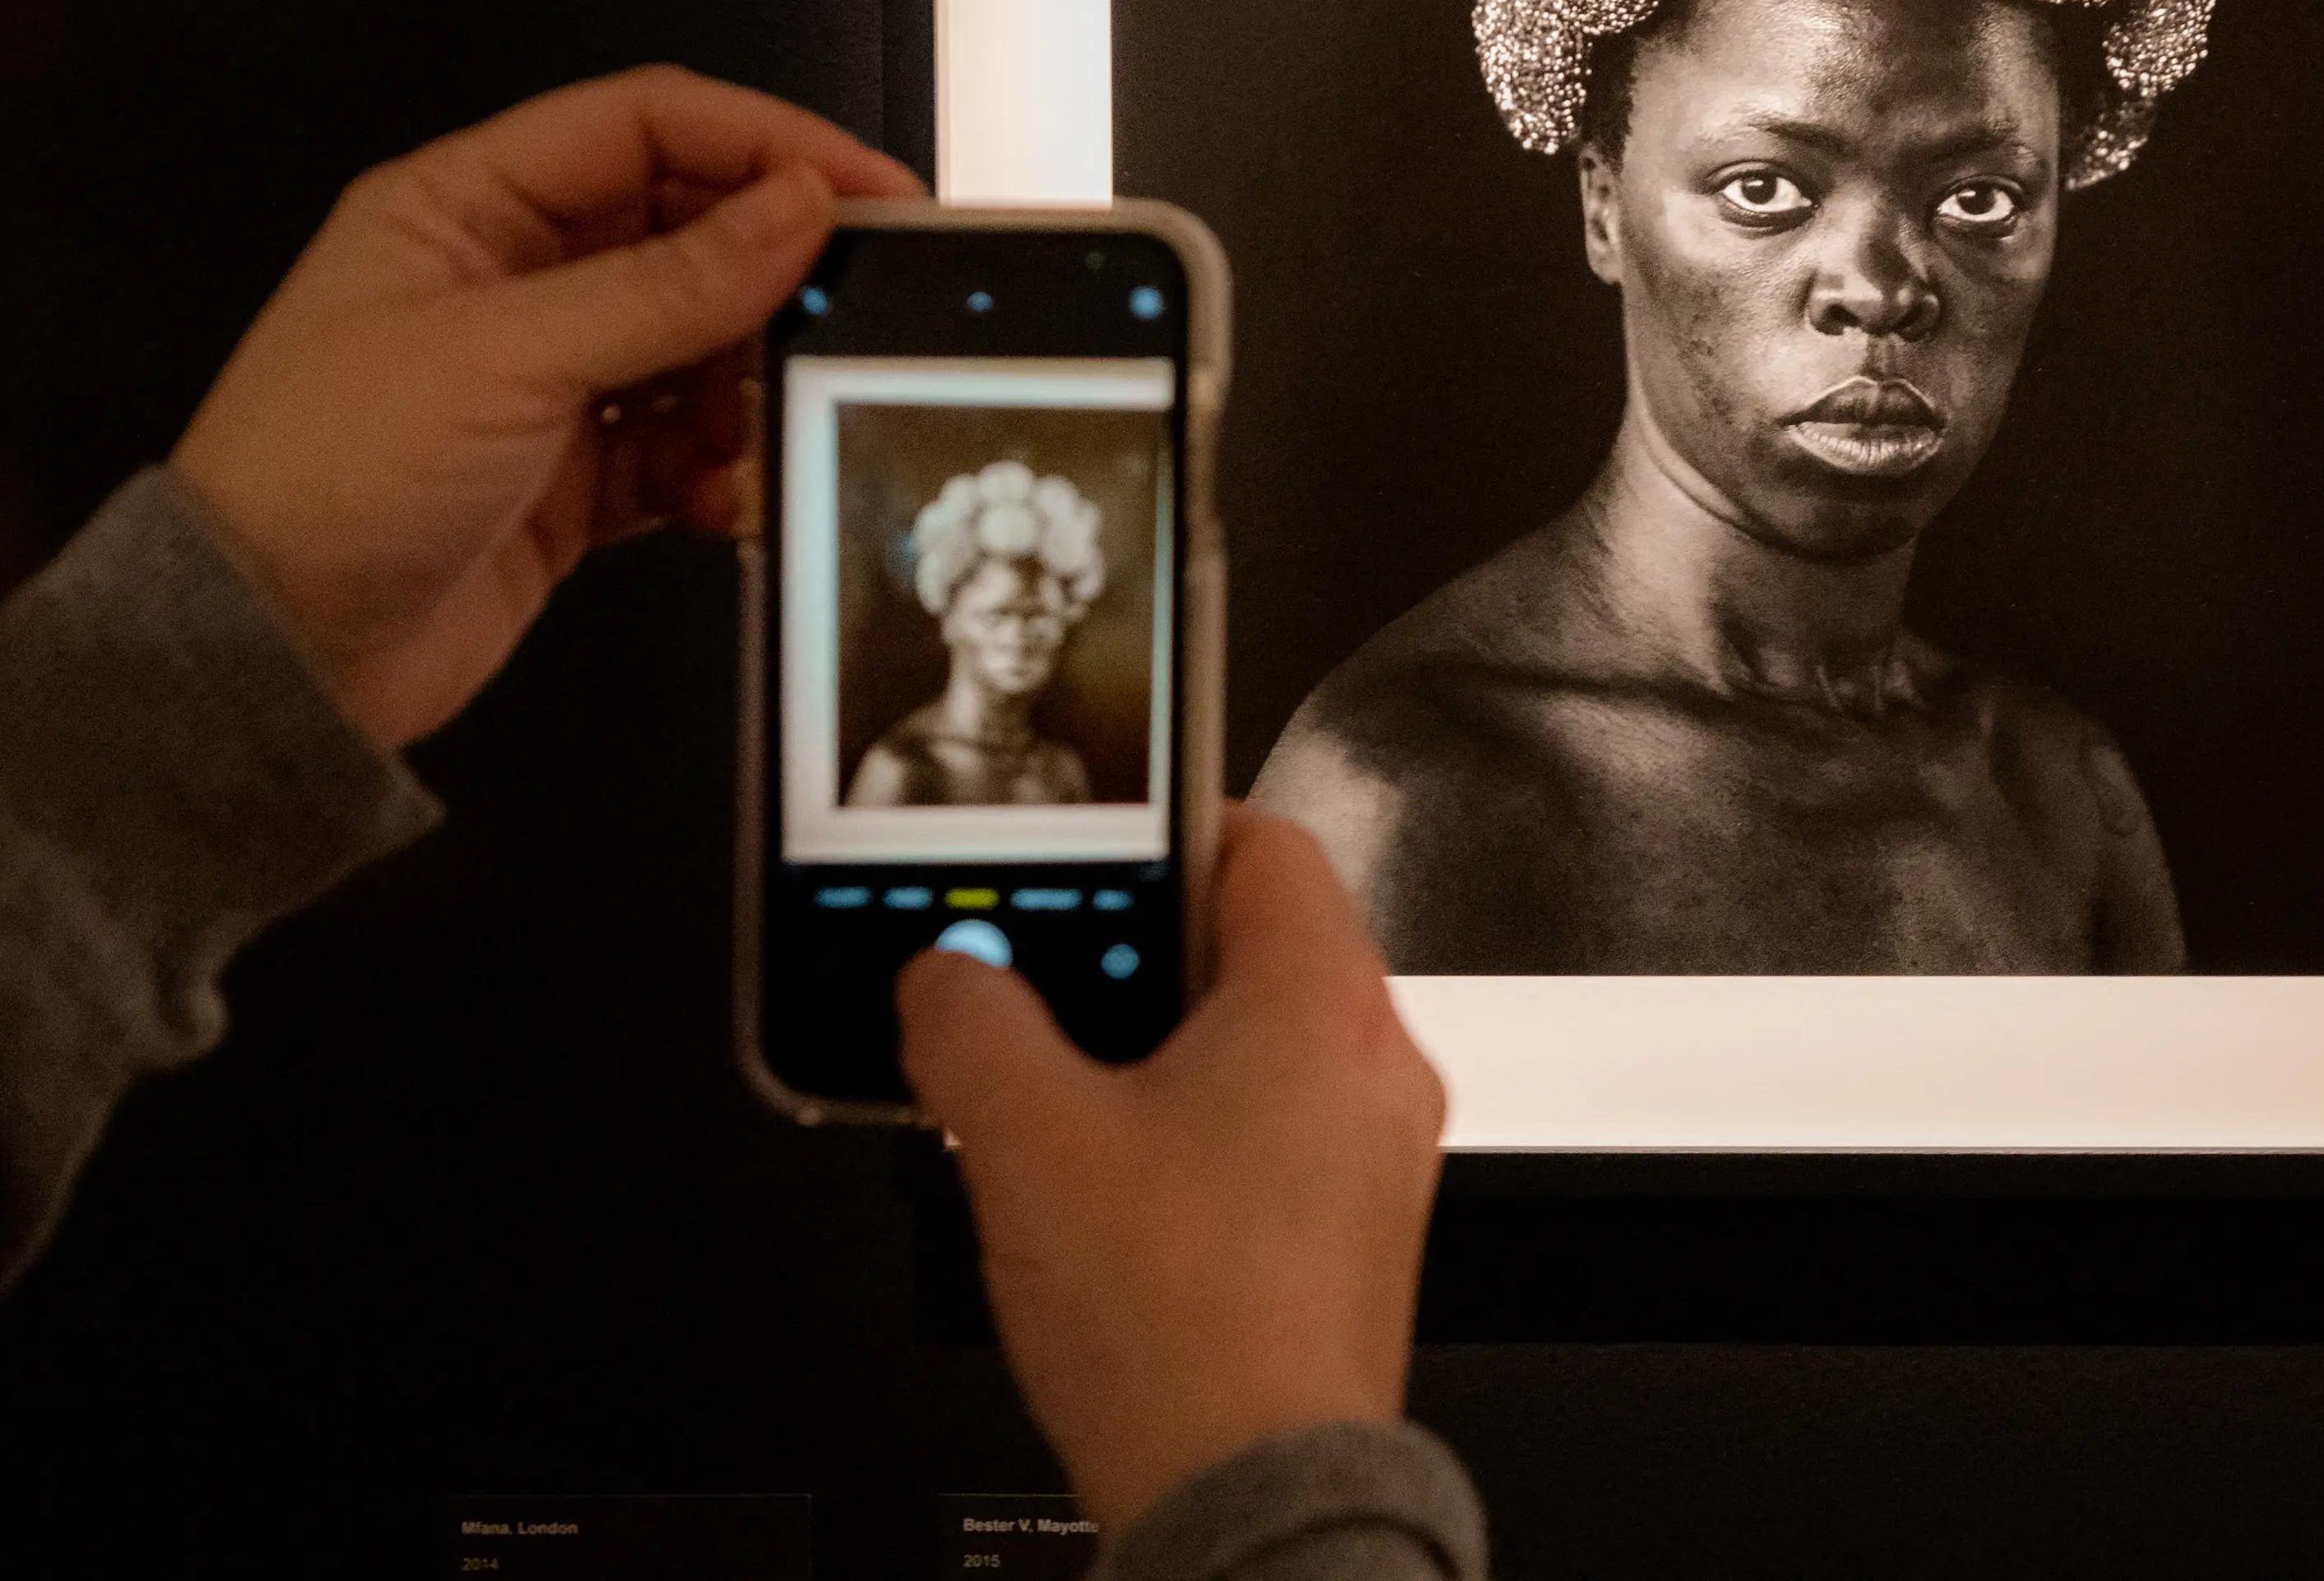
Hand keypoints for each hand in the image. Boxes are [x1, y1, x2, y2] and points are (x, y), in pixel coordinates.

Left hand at [171, 65, 923, 745]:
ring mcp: (542, 381)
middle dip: (773, 271)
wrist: (266, 661)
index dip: (765, 142)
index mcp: (465, 206)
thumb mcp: (507, 356)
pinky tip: (717, 494)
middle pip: (685, 231)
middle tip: (857, 305)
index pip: (646, 127)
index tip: (864, 188)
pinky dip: (717, 468)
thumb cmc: (318, 483)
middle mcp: (508, 281)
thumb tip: (795, 210)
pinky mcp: (570, 477)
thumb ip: (667, 284)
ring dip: (747, 383)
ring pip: (697, 344)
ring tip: (761, 422)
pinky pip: (682, 447)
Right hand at [897, 811, 1447, 1534]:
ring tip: (1056, 1086)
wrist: (1252, 1497)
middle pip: (1254, 944)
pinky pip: (1274, 1132)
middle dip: (1136, 954)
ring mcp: (1376, 1155)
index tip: (1090, 842)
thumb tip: (947, 977)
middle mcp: (1375, 1065)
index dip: (1160, 826)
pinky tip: (1109, 1181)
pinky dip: (1195, 1128)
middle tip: (1044, 977)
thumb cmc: (1187, 1329)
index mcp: (1321, 1000)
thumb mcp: (1028, 1139)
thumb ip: (970, 1025)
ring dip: (1158, 1049)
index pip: (1259, 840)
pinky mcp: (1353, 1233)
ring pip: (1260, 1045)